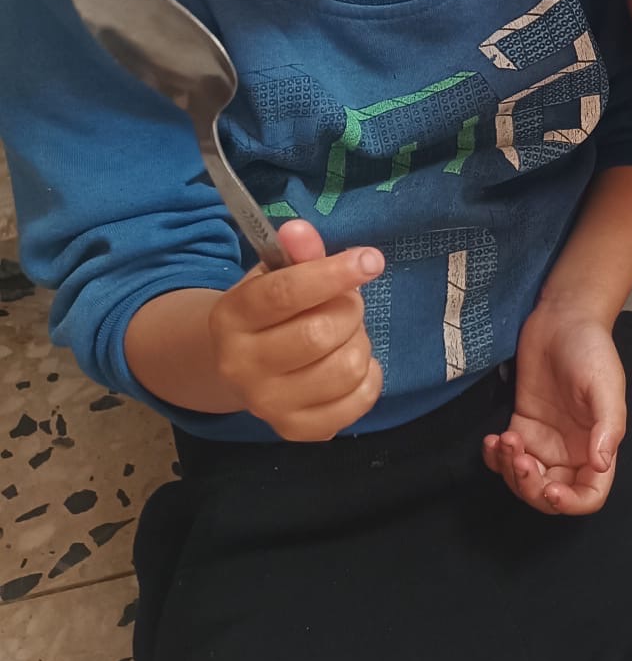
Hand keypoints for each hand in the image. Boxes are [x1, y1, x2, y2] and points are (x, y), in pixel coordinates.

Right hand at [208, 219, 384, 440]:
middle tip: (346, 304)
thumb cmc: (271, 311)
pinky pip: (358, 401)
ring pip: (344, 368)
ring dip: (360, 343)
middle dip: (349, 309)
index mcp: (231, 317)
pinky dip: (369, 377)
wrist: (244, 365)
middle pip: (319, 333)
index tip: (371, 259)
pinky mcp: (296, 430)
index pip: (284, 294)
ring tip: (345, 336)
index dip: (333, 273)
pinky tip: (352, 365)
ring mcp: (266, 404)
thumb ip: (296, 253)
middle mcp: (240, 366)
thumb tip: (299, 230)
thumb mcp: (276, 274)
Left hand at [483, 303, 625, 516]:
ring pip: (524, 481)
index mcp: (597, 446)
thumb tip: (601, 464)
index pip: (589, 495)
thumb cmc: (591, 349)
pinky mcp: (523, 426)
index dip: (571, 503)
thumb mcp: (606, 384)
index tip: (550, 489)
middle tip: (519, 458)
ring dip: (509, 471)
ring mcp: (545, 441)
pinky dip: (495, 459)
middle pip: (550, 494)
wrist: (562, 319)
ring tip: (504, 439)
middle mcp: (572, 451)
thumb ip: (608, 426)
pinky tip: (492, 440)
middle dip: (530, 487)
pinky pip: (505, 459)